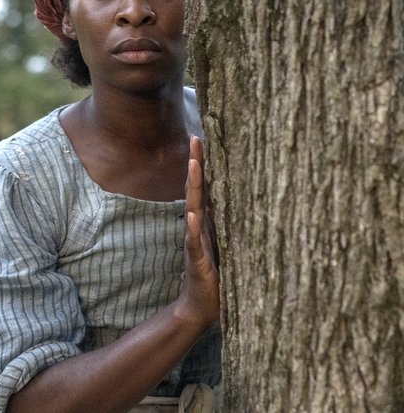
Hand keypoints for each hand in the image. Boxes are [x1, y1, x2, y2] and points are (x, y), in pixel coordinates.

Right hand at [176, 135, 219, 330]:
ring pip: (193, 207)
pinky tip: (192, 213)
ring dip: (193, 186)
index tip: (204, 139)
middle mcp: (197, 227)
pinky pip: (194, 240)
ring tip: (194, 165)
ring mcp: (194, 241)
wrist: (200, 308)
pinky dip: (193, 226)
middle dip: (196, 164)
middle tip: (196, 138)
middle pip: (196, 189)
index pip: (205, 187)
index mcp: (207, 222)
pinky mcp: (196, 259)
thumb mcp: (231, 246)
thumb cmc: (217, 278)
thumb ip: (234, 226)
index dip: (204, 164)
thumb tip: (254, 205)